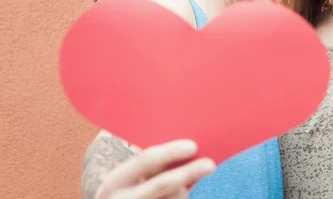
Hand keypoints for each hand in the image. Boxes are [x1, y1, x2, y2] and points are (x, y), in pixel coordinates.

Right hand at [95, 139, 214, 198]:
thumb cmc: (129, 190)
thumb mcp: (129, 178)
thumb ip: (151, 167)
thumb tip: (189, 150)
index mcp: (115, 182)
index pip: (145, 160)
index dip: (170, 152)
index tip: (193, 146)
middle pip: (163, 184)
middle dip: (188, 172)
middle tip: (210, 165)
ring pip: (175, 197)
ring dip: (185, 190)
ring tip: (183, 184)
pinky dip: (182, 198)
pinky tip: (182, 191)